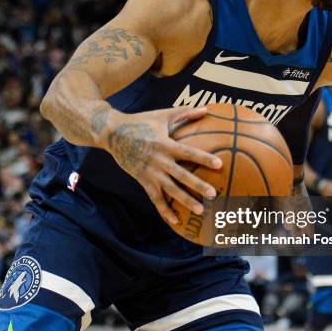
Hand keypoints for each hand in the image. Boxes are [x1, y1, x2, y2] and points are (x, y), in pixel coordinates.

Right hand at [103, 106, 221, 225]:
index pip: (188, 152)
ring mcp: (150, 173)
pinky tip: (175, 221)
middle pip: (181, 175)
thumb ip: (185, 113)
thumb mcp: (163, 115)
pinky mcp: (143, 181)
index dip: (203, 158)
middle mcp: (159, 161)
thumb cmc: (141, 121)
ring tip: (199, 210)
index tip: (219, 164)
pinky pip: (155, 199)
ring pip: (170, 190)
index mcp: (166, 144)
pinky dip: (165, 211)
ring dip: (185, 201)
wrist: (112, 133)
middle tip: (213, 194)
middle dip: (197, 185)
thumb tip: (207, 109)